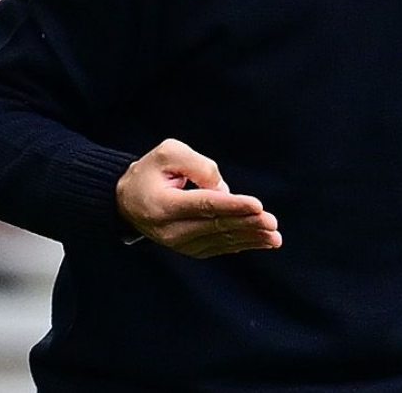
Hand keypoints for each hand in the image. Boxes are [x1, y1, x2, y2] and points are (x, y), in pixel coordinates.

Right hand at [116, 138, 279, 257]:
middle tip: (272, 222)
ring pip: (220, 240)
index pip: (204, 205)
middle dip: (248, 223)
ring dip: (250, 238)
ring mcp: (178, 243)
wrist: (127, 200)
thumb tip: (223, 188)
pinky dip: (240, 244)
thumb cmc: (150, 172)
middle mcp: (170, 230)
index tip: (257, 205)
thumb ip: (198, 165)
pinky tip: (260, 242)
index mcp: (163, 205)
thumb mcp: (168, 153)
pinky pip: (218, 247)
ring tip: (273, 237)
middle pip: (215, 225)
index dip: (232, 205)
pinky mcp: (187, 248)